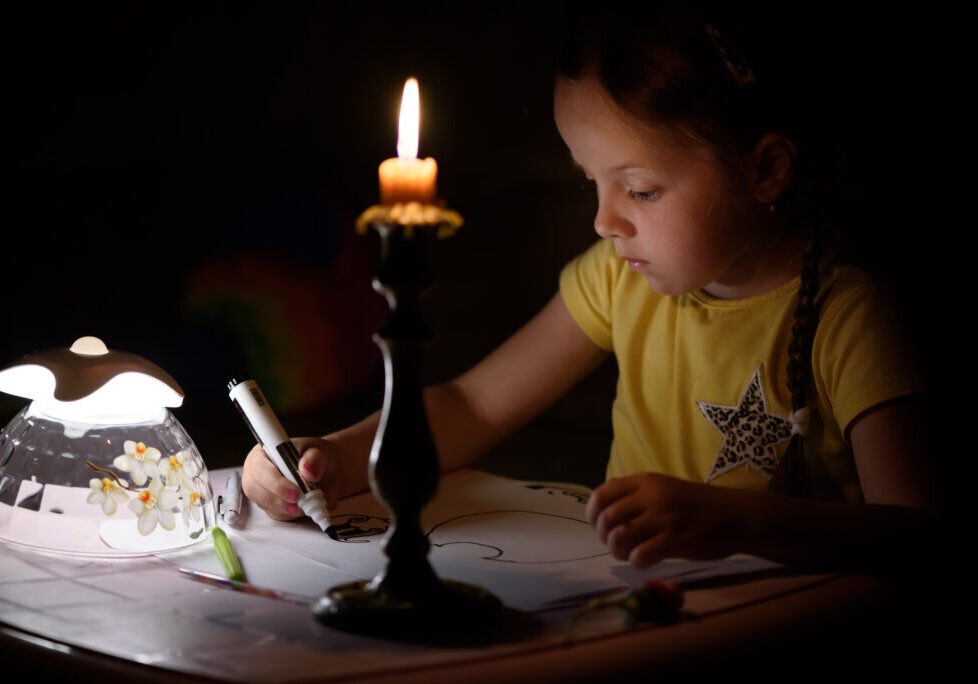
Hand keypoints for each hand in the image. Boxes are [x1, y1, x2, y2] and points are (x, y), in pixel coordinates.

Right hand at [241, 437, 350, 521]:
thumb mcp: (318, 451)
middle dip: (278, 498)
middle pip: (254, 489)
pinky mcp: (269, 505)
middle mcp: (257, 472)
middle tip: (300, 501)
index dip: (275, 482)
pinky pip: (273, 514)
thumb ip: (313, 458)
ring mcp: (260, 490)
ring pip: (263, 503)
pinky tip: (302, 505)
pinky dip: (289, 513)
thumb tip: (307, 470)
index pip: (259, 467)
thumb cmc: (314, 458)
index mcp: (263, 453)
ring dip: (285, 507)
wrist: (324, 471)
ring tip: (305, 502)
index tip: (295, 492)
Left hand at [586, 473, 750, 568]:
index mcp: (645, 481)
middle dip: (604, 537)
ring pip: (619, 537)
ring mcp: (664, 517)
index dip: (593, 515)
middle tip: (617, 545)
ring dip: (619, 551)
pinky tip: (646, 561)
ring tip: (631, 554)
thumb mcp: (663, 489)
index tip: (600, 527)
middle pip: (606, 518)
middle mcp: (651, 496)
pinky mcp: (676, 539)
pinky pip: (641, 555)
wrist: (736, 515)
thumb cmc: (697, 505)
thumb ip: (634, 496)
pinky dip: (637, 562)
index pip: (601, 494)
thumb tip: (602, 508)